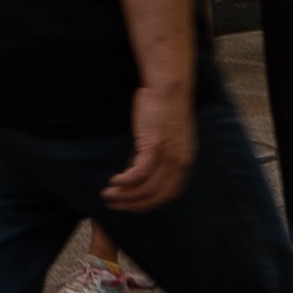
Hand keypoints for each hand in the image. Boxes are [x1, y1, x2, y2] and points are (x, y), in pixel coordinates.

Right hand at [107, 75, 193, 210]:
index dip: (149, 204)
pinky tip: (114, 182)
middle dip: (134, 205)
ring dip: (126, 196)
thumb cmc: (164, 106)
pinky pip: (139, 173)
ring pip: (146, 188)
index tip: (132, 206)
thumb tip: (138, 169)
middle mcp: (179, 163)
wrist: (169, 86)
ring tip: (108, 196)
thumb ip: (155, 155)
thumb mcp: (165, 136)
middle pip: (157, 196)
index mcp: (184, 161)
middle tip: (115, 206)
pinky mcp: (155, 146)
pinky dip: (126, 182)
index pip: (168, 194)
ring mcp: (168, 156)